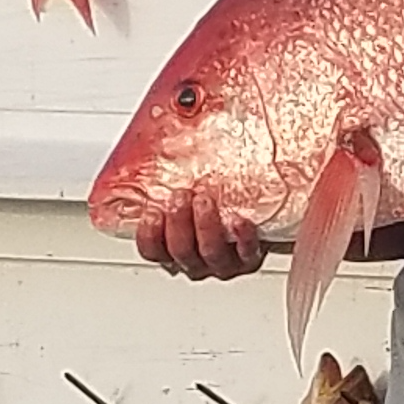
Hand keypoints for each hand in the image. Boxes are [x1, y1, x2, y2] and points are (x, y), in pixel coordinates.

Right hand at [134, 188, 265, 279]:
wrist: (255, 220)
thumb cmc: (213, 202)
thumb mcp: (185, 191)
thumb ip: (168, 178)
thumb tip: (160, 139)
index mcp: (173, 250)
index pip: (153, 252)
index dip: (149, 236)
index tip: (152, 212)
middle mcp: (196, 261)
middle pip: (181, 251)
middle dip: (178, 222)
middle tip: (181, 196)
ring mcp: (223, 263)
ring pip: (209, 253)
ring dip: (205, 226)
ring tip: (204, 200)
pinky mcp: (250, 260)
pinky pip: (246, 253)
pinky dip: (242, 237)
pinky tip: (238, 220)